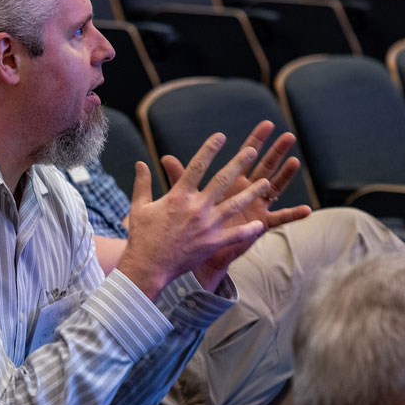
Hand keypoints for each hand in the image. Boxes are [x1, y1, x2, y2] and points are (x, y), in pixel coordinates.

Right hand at [116, 129, 306, 298]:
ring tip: (265, 182)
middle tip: (252, 150)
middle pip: (222, 180)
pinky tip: (261, 224)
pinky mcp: (213, 243)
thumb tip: (140, 163)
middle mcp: (196, 208)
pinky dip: (249, 231)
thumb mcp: (139, 207)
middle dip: (238, 163)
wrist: (148, 268)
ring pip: (234, 204)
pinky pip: (236, 235)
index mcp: (178, 196)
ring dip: (251, 193)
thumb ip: (143, 183)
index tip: (221, 136)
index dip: (209, 149)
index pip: (197, 166)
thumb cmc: (142, 237)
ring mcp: (207, 226)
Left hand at [169, 121, 309, 286]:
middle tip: (288, 135)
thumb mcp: (186, 198)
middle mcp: (247, 192)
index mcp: (231, 183)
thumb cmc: (193, 224)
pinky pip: (279, 219)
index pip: (245, 156)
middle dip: (276, 151)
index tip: (266, 124)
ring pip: (275, 188)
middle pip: (265, 166)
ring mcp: (255, 207)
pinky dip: (293, 215)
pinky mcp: (259, 225)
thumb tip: (165, 158)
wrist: (197, 251)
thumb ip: (180, 177)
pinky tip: (307, 210)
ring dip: (286, 176)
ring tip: (295, 162)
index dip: (256, 140)